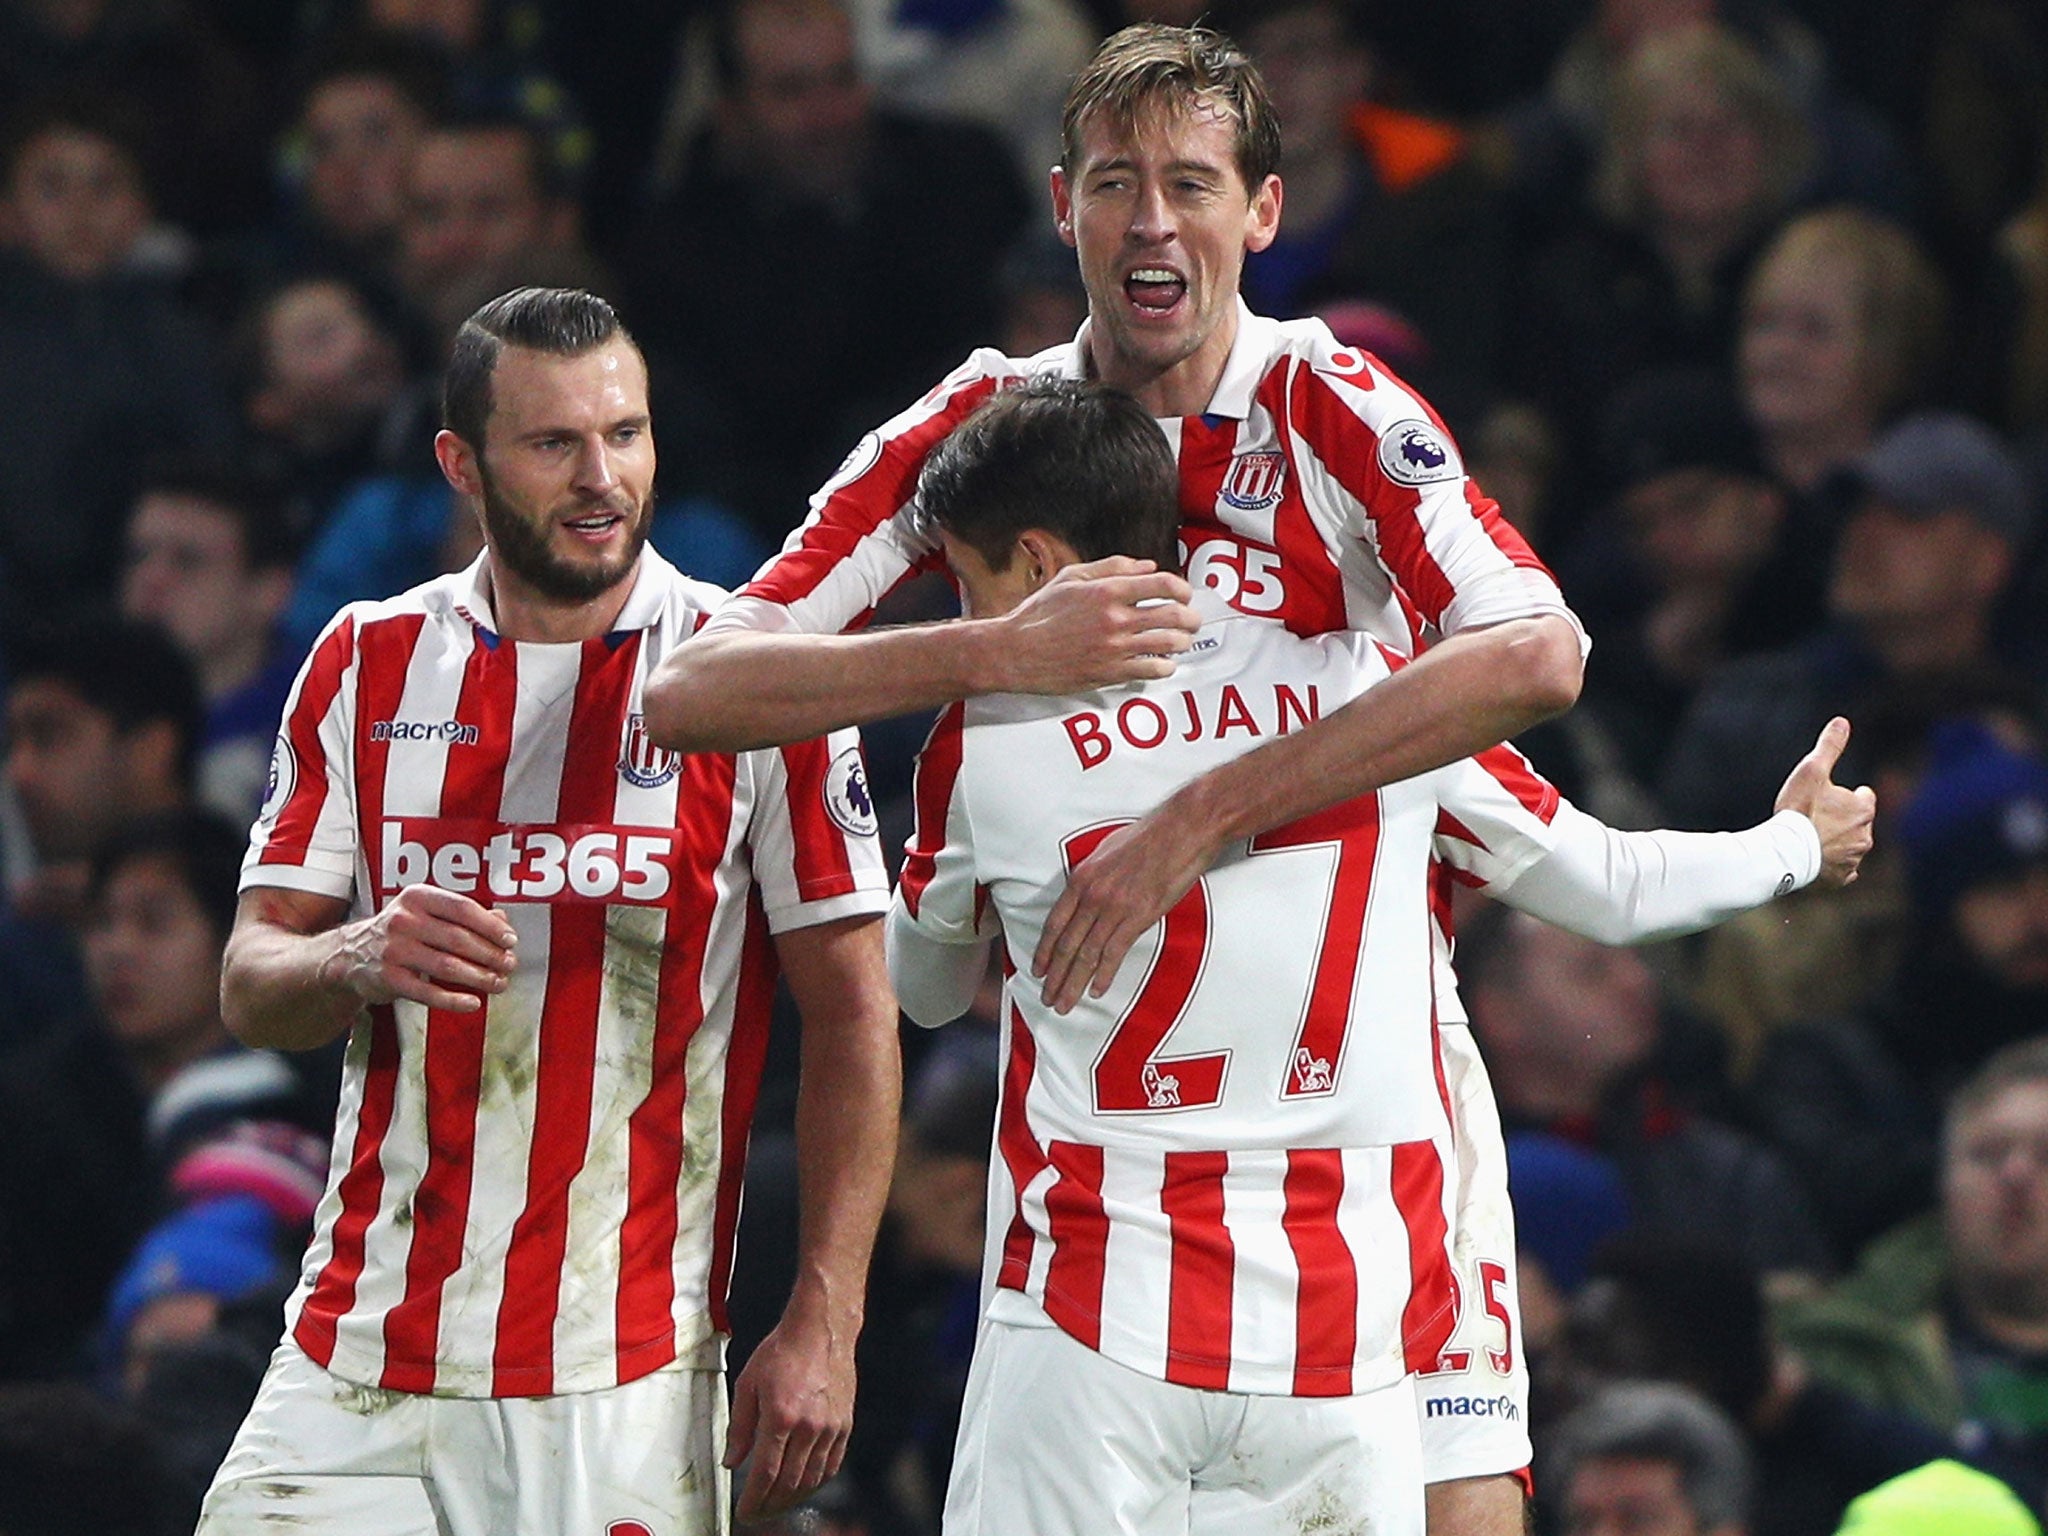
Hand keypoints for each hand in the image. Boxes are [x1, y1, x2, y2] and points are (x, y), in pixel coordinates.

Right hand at [321, 884, 517, 1010]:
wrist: (350, 955)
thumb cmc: (400, 932)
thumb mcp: (427, 913)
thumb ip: (464, 914)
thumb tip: (502, 921)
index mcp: (417, 897)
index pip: (462, 908)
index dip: (491, 926)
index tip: (511, 940)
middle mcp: (403, 920)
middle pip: (458, 939)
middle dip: (490, 954)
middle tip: (509, 965)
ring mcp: (393, 950)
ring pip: (447, 966)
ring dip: (479, 977)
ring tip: (499, 984)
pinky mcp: (388, 978)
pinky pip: (428, 992)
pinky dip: (453, 1000)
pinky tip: (473, 1003)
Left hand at [725, 1308, 855, 1523]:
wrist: (821, 1329)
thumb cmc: (783, 1351)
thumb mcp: (748, 1384)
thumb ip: (740, 1427)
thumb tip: (732, 1460)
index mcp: (780, 1417)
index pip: (765, 1474)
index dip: (753, 1500)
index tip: (744, 1511)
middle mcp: (808, 1427)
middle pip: (789, 1484)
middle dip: (770, 1505)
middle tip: (758, 1512)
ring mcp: (830, 1427)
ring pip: (811, 1479)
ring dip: (792, 1498)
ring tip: (777, 1503)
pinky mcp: (844, 1424)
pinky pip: (831, 1465)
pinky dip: (816, 1482)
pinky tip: (804, 1484)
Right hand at [994, 557, 1197, 694]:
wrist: (1016, 652)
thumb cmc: (1039, 615)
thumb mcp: (1071, 578)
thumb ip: (1111, 568)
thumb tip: (1146, 566)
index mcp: (1106, 591)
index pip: (1163, 584)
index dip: (1182, 588)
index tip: (1184, 594)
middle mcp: (1115, 619)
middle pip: (1174, 615)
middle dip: (1191, 617)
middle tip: (1192, 620)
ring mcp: (1115, 648)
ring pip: (1169, 643)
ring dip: (1182, 641)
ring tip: (1181, 641)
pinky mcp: (1111, 672)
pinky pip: (1153, 670)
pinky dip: (1165, 666)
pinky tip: (1163, 662)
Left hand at [1033, 805, 1218, 1012]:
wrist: (1181, 829)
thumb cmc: (1148, 836)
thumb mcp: (1106, 851)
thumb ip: (1091, 877)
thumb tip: (1083, 894)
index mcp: (1082, 878)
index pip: (1055, 924)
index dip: (1044, 951)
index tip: (1038, 970)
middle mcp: (1092, 895)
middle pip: (1067, 945)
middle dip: (1055, 976)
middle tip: (1048, 998)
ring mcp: (1114, 907)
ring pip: (1086, 954)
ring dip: (1073, 983)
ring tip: (1065, 1004)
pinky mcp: (1138, 916)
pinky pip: (1114, 952)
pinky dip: (1103, 975)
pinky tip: (1096, 990)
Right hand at [1773, 717, 1876, 886]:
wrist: (1784, 853)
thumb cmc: (1799, 810)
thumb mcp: (1812, 770)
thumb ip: (1829, 746)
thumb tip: (1842, 721)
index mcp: (1863, 809)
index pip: (1864, 797)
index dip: (1846, 795)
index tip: (1827, 797)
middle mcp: (1865, 836)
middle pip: (1858, 823)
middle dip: (1842, 820)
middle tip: (1815, 818)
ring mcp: (1854, 859)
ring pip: (1850, 846)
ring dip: (1836, 842)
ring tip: (1811, 839)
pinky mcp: (1840, 878)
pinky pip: (1842, 870)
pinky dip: (1831, 864)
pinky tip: (1815, 859)